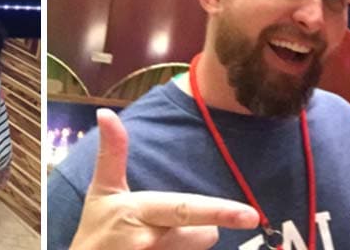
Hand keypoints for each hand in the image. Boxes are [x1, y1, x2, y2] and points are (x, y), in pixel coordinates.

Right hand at [70, 109, 259, 249]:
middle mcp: (150, 240)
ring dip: (184, 245)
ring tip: (151, 244)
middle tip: (161, 229)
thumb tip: (106, 112)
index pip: (185, 209)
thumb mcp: (102, 192)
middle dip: (194, 230)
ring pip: (197, 247)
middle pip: (205, 234)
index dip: (220, 211)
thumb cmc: (97, 229)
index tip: (252, 216)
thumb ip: (112, 153)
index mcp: (140, 212)